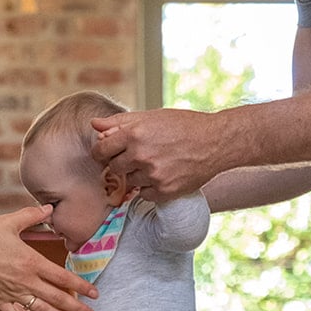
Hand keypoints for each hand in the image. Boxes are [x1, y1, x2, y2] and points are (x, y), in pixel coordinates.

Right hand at [0, 205, 96, 310]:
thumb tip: (50, 208)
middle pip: (57, 298)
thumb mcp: (8, 222)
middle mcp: (25, 281)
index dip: (81, 286)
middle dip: (77, 308)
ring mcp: (12, 294)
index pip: (63, 277)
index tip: (95, 294)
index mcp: (31, 262)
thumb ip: (31, 216)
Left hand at [91, 108, 225, 201]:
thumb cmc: (184, 126)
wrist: (216, 142)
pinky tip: (164, 175)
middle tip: (137, 157)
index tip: (108, 153)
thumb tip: (94, 124)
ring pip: (130, 182)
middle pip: (113, 168)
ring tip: (156, 163)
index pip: (100, 151)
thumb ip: (120, 122)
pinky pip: (144, 194)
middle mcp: (141, 155)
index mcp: (134, 134)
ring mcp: (153, 175)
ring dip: (138, 175)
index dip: (102, 152)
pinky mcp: (164, 191)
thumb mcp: (151, 116)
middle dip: (121, 163)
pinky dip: (150, 188)